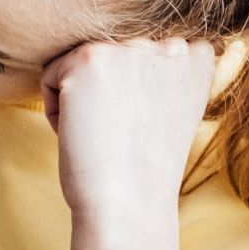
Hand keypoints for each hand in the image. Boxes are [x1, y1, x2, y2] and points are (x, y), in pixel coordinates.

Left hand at [41, 38, 216, 249]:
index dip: (133, 95)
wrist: (128, 204)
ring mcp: (129, 48)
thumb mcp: (176, 110)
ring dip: (79, 98)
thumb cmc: (144, 170)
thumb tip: (156, 48)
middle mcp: (169, 45)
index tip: (142, 127)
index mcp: (197, 57)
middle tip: (121, 134)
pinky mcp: (88, 59)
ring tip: (104, 133)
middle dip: (105, 94)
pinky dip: (55, 109)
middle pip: (110, 55)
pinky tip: (83, 132)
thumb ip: (169, 73)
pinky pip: (50, 76)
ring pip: (79, 64)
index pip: (143, 54)